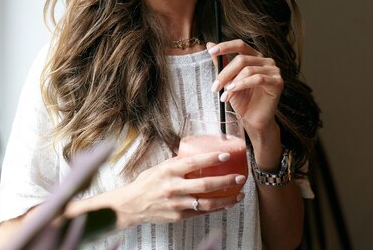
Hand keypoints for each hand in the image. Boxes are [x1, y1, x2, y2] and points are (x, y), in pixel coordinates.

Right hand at [110, 152, 245, 227]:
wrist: (132, 205)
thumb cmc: (147, 183)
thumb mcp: (161, 167)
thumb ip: (179, 163)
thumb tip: (200, 156)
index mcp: (168, 171)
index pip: (193, 162)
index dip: (211, 159)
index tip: (225, 156)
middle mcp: (173, 187)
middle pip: (205, 185)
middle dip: (226, 181)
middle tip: (239, 177)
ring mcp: (177, 204)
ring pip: (207, 203)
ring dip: (227, 199)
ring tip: (239, 194)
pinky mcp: (179, 216)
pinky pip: (202, 212)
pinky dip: (217, 208)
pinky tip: (226, 204)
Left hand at [206, 40, 283, 131]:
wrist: (253, 119)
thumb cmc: (242, 100)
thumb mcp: (228, 80)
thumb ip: (222, 63)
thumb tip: (209, 44)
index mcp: (255, 57)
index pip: (240, 45)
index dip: (226, 46)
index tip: (211, 50)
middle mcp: (266, 61)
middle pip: (241, 59)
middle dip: (225, 73)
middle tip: (214, 87)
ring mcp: (273, 71)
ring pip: (248, 70)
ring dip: (232, 83)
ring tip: (224, 95)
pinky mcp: (277, 82)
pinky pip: (258, 79)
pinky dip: (242, 84)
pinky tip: (232, 91)